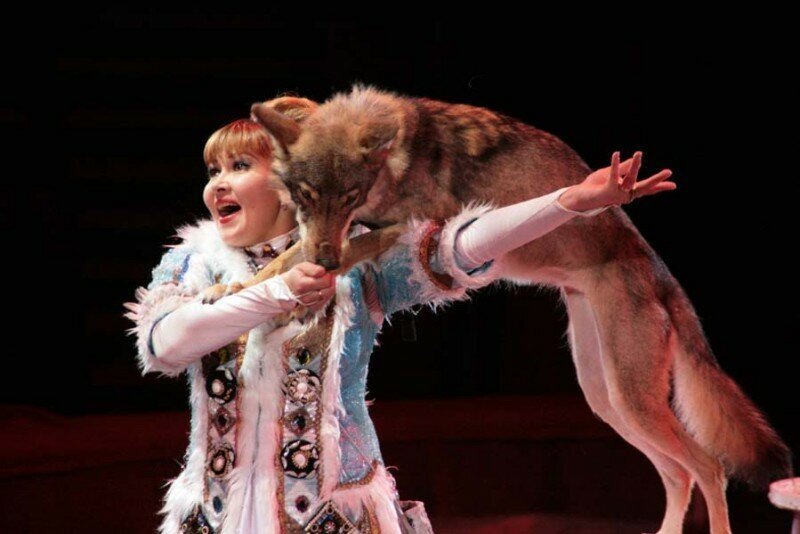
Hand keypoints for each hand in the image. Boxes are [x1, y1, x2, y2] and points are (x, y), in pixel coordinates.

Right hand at [280, 262, 334, 311]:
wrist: (288, 287)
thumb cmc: (296, 276)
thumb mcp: (302, 267)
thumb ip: (313, 268)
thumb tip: (322, 271)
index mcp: (302, 284)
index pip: (323, 282)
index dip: (328, 277)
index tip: (328, 273)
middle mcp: (304, 296)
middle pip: (326, 291)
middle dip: (330, 283)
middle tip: (329, 277)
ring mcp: (308, 303)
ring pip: (325, 297)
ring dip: (329, 290)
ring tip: (326, 284)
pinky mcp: (311, 308)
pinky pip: (323, 303)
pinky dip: (326, 297)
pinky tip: (323, 291)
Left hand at [561, 151, 675, 211]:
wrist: (579, 196)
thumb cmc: (595, 186)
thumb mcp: (610, 174)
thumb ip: (623, 168)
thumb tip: (635, 159)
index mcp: (628, 191)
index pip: (646, 189)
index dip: (659, 187)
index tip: (674, 185)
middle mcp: (625, 195)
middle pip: (644, 187)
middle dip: (656, 180)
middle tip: (669, 171)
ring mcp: (617, 195)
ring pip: (630, 179)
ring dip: (635, 165)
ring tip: (639, 153)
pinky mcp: (607, 191)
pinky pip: (613, 175)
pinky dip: (615, 164)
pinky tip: (616, 154)